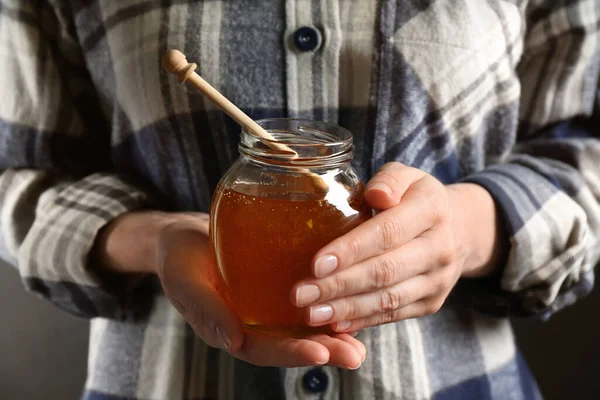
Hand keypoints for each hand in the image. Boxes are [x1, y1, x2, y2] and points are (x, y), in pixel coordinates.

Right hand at [93, 211, 365, 368]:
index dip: (292, 353)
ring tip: (363, 335)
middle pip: (295, 341)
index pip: (266, 350)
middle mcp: (260, 324)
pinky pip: (312, 292)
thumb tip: (232, 341)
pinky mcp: (284, 282)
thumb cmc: (181, 260)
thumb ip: (205, 310)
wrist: (188, 235)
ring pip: (309, 321)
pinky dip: (332, 294)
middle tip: (354, 353)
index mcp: (235, 332)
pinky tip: (355, 289)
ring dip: (336, 327)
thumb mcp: (185, 282)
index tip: (320, 353)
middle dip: (326, 348)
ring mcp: (274, 305)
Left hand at [290, 162, 505, 331]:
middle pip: (384, 271)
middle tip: (300, 295)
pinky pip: (394, 315)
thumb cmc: (415, 197)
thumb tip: (375, 195)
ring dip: (346, 309)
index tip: (316, 264)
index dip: (351, 250)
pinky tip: (335, 323)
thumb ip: (389, 180)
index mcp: (431, 209)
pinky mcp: (431, 303)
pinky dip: (363, 321)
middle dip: (339, 285)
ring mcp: (438, 279)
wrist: (459, 228)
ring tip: (311, 313)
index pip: (388, 232)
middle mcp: (439, 247)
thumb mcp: (407, 175)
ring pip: (388, 299)